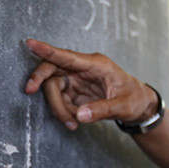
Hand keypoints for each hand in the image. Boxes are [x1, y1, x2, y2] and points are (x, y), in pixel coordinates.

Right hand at [23, 39, 157, 129]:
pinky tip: (75, 122)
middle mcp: (83, 69)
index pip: (67, 56)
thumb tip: (80, 115)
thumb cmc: (134, 99)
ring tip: (73, 124)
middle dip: (40, 80)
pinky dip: (64, 113)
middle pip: (53, 69)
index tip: (30, 43)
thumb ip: (103, 110)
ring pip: (54, 89)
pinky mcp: (75, 92)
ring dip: (58, 108)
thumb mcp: (123, 106)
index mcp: (96, 64)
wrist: (139, 106)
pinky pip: (61, 101)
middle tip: (29, 91)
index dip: (47, 50)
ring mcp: (77, 80)